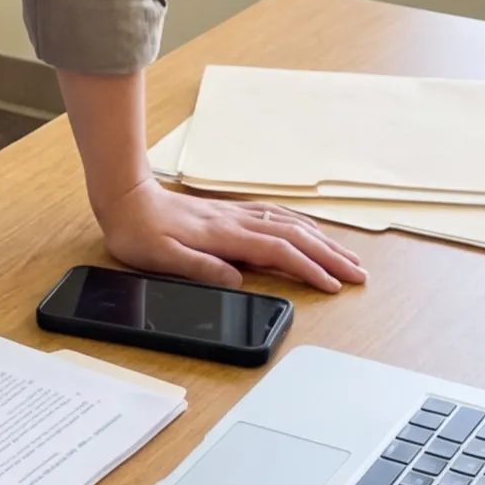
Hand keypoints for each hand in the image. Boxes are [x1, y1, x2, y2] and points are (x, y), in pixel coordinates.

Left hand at [92, 176, 365, 293]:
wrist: (125, 198)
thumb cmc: (139, 232)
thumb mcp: (160, 258)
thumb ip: (199, 267)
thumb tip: (236, 280)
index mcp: (224, 236)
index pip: (279, 253)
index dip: (309, 270)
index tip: (333, 286)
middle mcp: (237, 221)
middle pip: (296, 237)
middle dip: (330, 256)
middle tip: (358, 274)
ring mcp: (236, 214)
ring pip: (291, 225)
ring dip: (322, 241)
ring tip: (346, 256)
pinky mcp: (231, 212)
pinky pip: (276, 215)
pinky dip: (301, 224)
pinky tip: (310, 230)